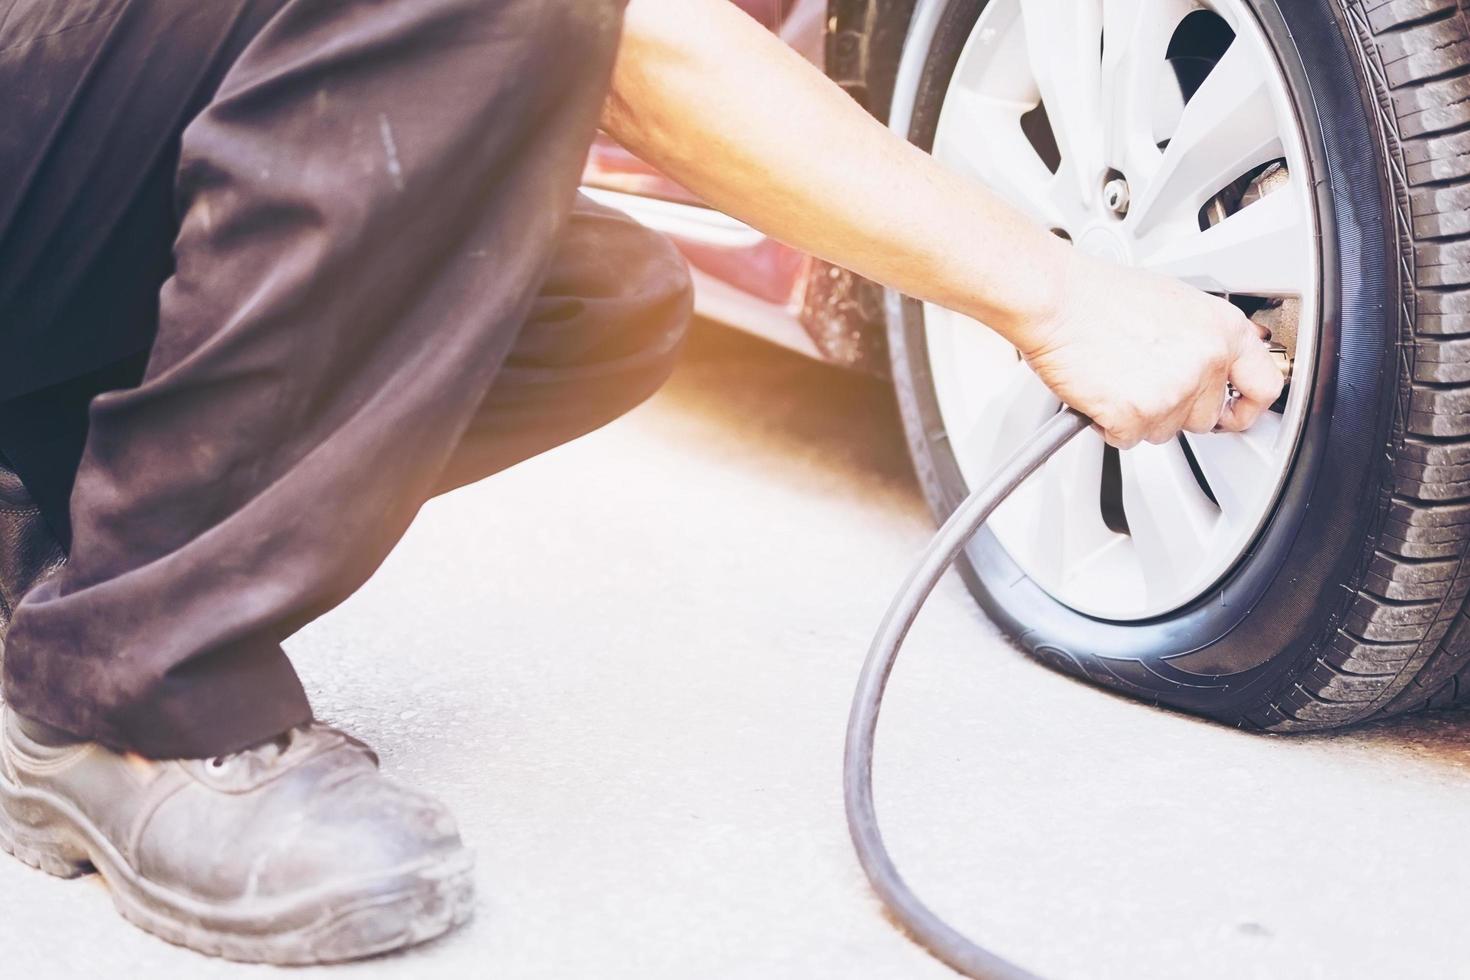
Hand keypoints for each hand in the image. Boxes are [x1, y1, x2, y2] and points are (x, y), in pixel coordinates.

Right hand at [1018, 251, 1284, 449]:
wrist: (1056, 299)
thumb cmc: (1098, 295)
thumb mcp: (1175, 303)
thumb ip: (1203, 338)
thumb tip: (1213, 363)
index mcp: (1223, 329)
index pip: (1264, 386)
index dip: (1247, 408)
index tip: (1233, 414)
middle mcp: (1207, 360)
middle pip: (1205, 417)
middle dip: (1174, 410)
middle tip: (1143, 383)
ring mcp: (1174, 390)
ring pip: (1164, 431)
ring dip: (1138, 416)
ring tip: (1115, 377)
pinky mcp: (1137, 414)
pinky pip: (1127, 438)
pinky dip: (1108, 424)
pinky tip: (1099, 391)